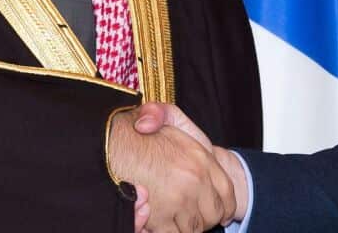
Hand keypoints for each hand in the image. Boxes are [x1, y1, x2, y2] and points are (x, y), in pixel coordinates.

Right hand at [109, 107, 235, 232]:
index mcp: (201, 158)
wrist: (110, 147)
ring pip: (195, 228)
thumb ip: (167, 116)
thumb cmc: (135, 135)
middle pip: (213, 215)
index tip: (221, 213)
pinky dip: (169, 232)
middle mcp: (194, 179)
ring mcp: (178, 199)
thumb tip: (156, 128)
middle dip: (205, 219)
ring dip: (187, 228)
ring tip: (176, 219)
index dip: (224, 206)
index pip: (227, 193)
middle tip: (194, 217)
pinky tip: (160, 224)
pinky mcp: (160, 217)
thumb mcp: (164, 116)